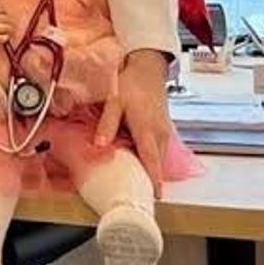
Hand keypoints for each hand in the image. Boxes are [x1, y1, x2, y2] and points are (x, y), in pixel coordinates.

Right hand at [0, 5, 14, 50]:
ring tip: (8, 34)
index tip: (3, 17)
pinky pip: (2, 37)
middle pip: (7, 18)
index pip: (0, 8)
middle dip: (10, 23)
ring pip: (7, 27)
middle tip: (11, 28)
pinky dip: (4, 38)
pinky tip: (3, 40)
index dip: (4, 12)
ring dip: (9, 31)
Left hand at [94, 48, 171, 196]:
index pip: (151, 161)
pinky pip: (157, 148)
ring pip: (157, 156)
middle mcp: (159, 133)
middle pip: (156, 163)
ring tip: (135, 181)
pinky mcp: (162, 128)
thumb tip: (99, 145)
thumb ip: (108, 124)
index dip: (153, 181)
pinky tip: (136, 159)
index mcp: (147, 129)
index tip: (153, 197)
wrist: (148, 66)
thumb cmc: (131, 82)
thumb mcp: (115, 101)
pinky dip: (149, 156)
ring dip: (149, 168)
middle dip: (149, 179)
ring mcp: (163, 131)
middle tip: (136, 194)